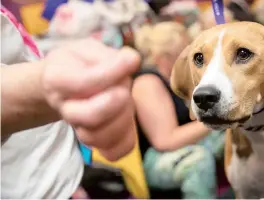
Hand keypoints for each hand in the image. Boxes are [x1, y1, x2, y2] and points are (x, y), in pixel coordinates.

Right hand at [42, 39, 139, 159]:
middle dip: (115, 101)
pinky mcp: (95, 140)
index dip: (112, 72)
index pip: (85, 82)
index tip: (131, 60)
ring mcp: (79, 128)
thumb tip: (132, 60)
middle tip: (123, 88)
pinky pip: (112, 151)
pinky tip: (128, 123)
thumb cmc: (77, 64)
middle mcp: (66, 108)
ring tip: (126, 102)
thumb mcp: (86, 50)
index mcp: (58, 79)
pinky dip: (125, 141)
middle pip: (89, 116)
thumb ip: (106, 55)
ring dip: (122, 119)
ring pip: (100, 136)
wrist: (62, 86)